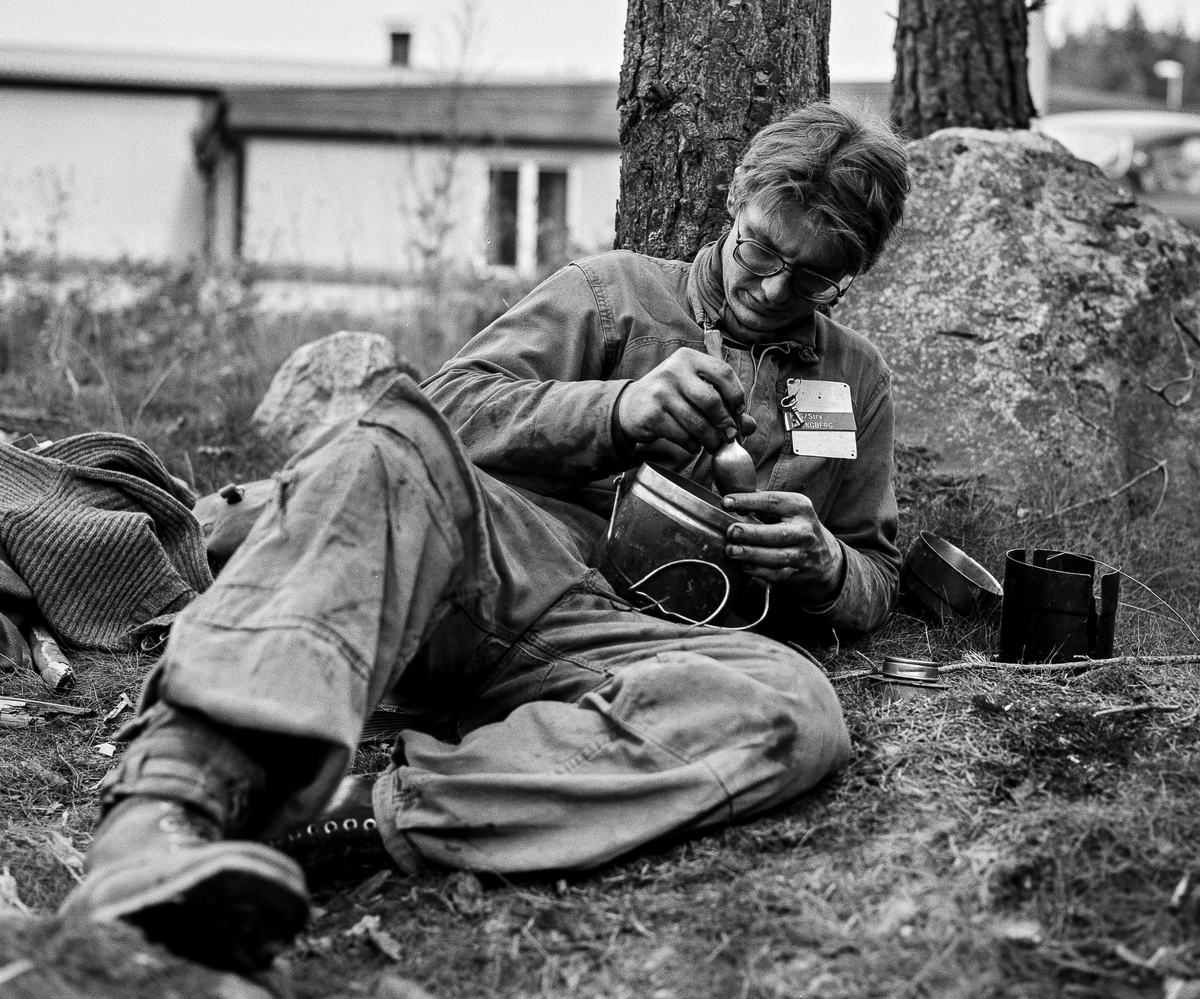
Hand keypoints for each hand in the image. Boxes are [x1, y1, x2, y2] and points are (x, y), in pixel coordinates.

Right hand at [616, 348, 755, 452]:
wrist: (630, 406)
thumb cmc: (670, 396)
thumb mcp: (694, 390)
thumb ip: (723, 404)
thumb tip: (749, 426)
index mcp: (689, 358)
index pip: (723, 372)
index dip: (736, 395)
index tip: (739, 412)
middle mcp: (673, 370)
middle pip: (712, 400)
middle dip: (725, 423)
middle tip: (729, 436)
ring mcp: (660, 391)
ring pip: (697, 422)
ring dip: (710, 439)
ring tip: (712, 444)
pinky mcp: (652, 414)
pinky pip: (682, 435)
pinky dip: (692, 444)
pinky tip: (693, 445)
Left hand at [721, 490, 843, 596]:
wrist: (823, 553)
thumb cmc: (793, 524)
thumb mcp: (785, 507)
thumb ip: (758, 501)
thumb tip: (726, 496)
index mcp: (799, 507)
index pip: (773, 501)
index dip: (748, 501)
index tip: (726, 502)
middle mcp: (804, 530)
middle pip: (778, 533)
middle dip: (752, 533)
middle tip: (731, 532)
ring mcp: (802, 553)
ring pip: (778, 557)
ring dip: (752, 555)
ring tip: (731, 551)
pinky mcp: (797, 573)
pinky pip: (777, 575)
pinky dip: (759, 572)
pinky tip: (743, 566)